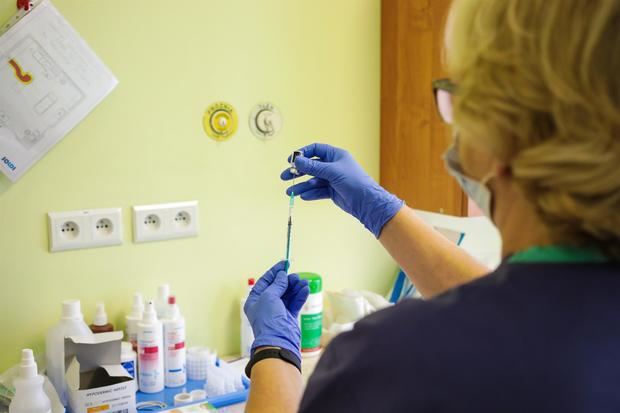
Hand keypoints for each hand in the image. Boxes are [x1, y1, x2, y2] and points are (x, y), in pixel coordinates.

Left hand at [244, 261, 309, 361]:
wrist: (278, 341)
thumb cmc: (268, 319)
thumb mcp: (269, 297)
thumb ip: (277, 285)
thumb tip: (282, 276)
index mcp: (255, 300)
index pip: (265, 281)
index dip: (275, 272)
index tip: (285, 263)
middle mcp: (265, 305)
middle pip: (278, 287)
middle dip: (288, 281)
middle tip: (296, 276)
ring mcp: (277, 311)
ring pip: (288, 295)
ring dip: (296, 287)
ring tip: (304, 282)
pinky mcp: (288, 316)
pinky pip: (294, 303)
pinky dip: (300, 296)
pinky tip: (306, 289)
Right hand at [281, 143, 403, 237]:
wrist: (367, 202)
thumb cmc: (354, 182)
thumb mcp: (332, 172)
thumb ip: (313, 166)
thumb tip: (297, 160)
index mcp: (336, 155)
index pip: (316, 149)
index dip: (303, 153)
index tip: (291, 160)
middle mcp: (333, 166)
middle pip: (311, 166)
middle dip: (298, 171)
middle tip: (285, 176)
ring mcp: (333, 179)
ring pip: (313, 180)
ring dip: (301, 185)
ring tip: (290, 192)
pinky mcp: (333, 192)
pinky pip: (318, 191)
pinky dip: (310, 193)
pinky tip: (303, 196)